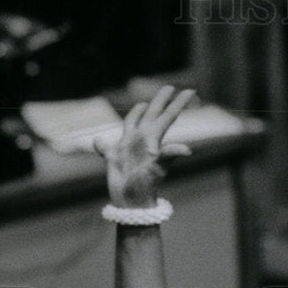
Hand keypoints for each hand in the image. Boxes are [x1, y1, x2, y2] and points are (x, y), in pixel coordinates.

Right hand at [94, 85, 194, 207]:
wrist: (132, 201)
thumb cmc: (146, 185)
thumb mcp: (158, 168)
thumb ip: (169, 155)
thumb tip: (187, 150)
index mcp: (153, 139)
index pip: (167, 116)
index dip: (177, 103)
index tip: (190, 90)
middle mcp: (142, 140)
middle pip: (153, 114)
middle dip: (161, 100)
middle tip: (170, 87)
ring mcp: (128, 147)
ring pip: (132, 124)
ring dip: (137, 114)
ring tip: (143, 105)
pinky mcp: (114, 157)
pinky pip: (106, 147)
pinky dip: (101, 144)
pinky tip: (97, 141)